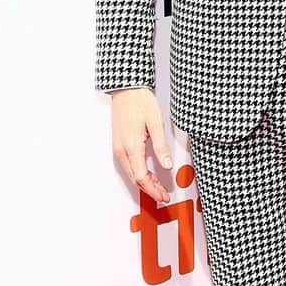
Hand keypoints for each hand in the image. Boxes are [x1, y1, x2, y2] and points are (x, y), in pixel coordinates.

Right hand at [110, 86, 173, 202]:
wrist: (126, 89)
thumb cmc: (140, 102)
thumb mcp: (156, 123)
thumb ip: (161, 146)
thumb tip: (167, 165)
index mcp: (131, 146)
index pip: (142, 177)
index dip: (153, 189)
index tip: (164, 196)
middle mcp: (121, 150)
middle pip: (135, 178)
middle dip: (150, 190)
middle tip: (164, 196)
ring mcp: (118, 148)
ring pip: (132, 173)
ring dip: (145, 182)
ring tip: (159, 187)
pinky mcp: (119, 144)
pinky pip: (129, 165)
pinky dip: (139, 173)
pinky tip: (149, 174)